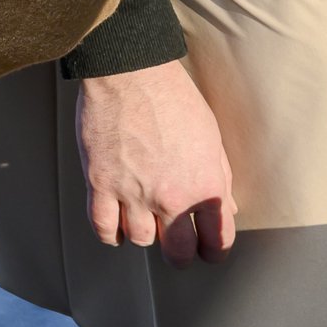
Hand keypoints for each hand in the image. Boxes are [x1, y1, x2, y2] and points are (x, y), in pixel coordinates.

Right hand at [77, 62, 237, 265]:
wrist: (130, 71)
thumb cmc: (173, 96)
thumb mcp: (211, 136)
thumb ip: (219, 178)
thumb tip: (226, 208)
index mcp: (205, 186)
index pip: (217, 242)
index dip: (214, 251)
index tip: (209, 250)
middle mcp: (171, 196)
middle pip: (177, 253)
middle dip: (180, 254)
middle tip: (177, 247)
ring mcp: (133, 192)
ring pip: (140, 240)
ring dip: (144, 234)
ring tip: (143, 222)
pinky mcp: (100, 182)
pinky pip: (103, 226)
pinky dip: (110, 233)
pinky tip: (116, 228)